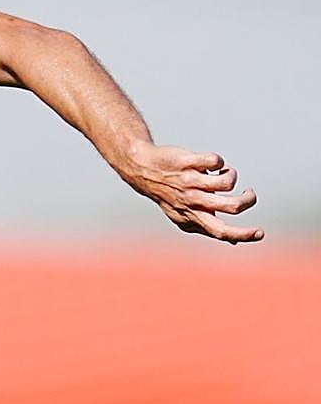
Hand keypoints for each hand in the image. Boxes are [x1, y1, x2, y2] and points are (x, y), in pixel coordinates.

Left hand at [121, 143, 262, 243]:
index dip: (243, 234)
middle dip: (248, 200)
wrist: (142, 168)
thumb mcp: (183, 214)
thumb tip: (233, 242)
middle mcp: (191, 201)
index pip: (220, 232)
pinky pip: (215, 160)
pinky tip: (210, 163)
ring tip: (223, 173)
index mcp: (191, 217)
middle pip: (231, 206)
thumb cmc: (168, 193)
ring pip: (226, 182)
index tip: (261, 233)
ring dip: (231, 175)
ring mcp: (188, 181)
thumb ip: (207, 226)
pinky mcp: (187, 162)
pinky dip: (219, 161)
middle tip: (249, 192)